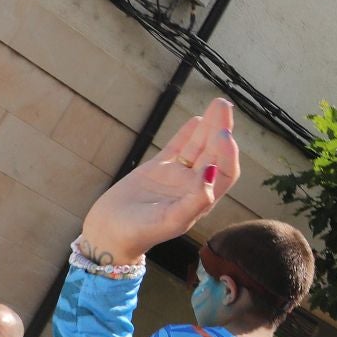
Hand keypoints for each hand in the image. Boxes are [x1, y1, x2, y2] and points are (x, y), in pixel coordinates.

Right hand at [82, 98, 239, 265]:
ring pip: (198, 146)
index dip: (227, 155)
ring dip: (208, 126)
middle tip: (224, 104)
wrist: (109, 232)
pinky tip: (197, 119)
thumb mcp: (170, 220)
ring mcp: (177, 176)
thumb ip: (195, 201)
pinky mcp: (158, 169)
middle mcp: (193, 186)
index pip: (223, 172)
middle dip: (221, 130)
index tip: (225, 135)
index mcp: (202, 200)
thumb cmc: (140, 232)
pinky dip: (187, 134)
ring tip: (218, 103)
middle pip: (213, 153)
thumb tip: (211, 175)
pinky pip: (177, 148)